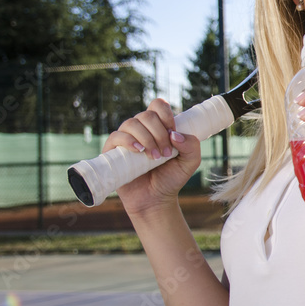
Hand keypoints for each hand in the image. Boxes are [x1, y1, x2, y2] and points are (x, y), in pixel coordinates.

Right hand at [102, 98, 200, 217]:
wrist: (155, 199)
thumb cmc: (171, 178)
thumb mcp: (190, 162)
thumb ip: (192, 146)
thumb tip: (174, 134)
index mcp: (158, 126)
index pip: (158, 105)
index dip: (165, 114)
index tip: (173, 132)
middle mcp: (141, 129)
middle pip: (147, 115)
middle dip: (159, 133)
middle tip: (166, 153)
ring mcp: (126, 138)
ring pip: (132, 123)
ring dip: (147, 138)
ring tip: (155, 157)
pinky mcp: (113, 151)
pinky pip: (116, 136)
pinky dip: (128, 140)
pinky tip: (139, 151)